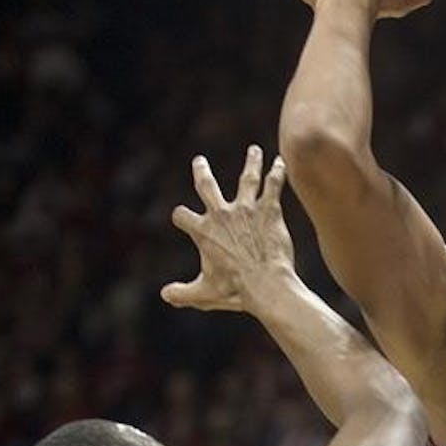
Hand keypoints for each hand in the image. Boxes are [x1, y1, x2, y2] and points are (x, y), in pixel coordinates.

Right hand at [162, 146, 295, 312]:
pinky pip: (273, 186)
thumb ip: (181, 294)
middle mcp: (222, 214)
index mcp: (203, 231)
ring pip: (247, 178)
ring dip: (251, 162)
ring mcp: (247, 209)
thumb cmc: (234, 291)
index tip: (181, 216)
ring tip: (255, 150)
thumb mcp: (202, 294)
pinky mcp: (269, 210)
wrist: (265, 284)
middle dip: (201, 172)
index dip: (180, 216)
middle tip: (199, 161)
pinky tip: (281, 162)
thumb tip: (164, 295)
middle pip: (207, 185)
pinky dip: (277, 173)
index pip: (182, 215)